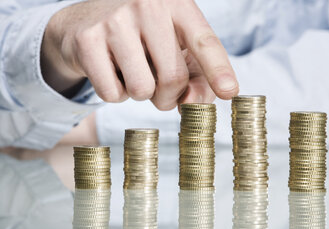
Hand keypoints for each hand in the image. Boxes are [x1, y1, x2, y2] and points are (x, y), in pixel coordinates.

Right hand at [41, 0, 238, 109]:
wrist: (86, 22)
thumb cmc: (142, 40)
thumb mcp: (175, 51)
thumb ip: (195, 79)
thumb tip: (193, 105)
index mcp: (176, 4)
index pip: (203, 41)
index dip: (218, 69)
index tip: (230, 92)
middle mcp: (147, 5)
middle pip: (173, 78)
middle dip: (169, 96)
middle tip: (160, 89)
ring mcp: (115, 20)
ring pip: (142, 90)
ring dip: (141, 94)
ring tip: (132, 72)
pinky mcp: (88, 40)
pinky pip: (112, 94)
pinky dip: (116, 94)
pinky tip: (111, 71)